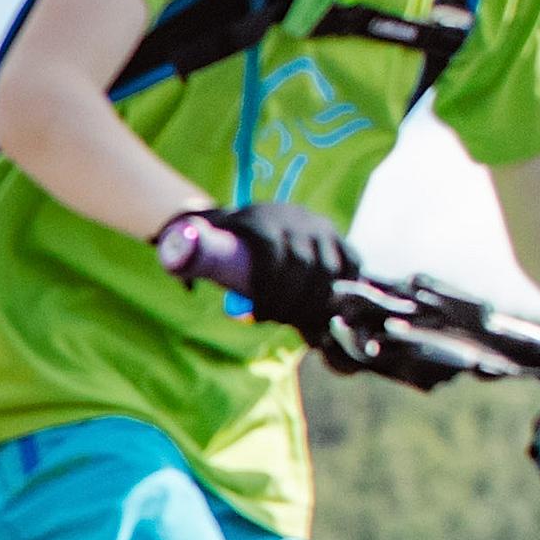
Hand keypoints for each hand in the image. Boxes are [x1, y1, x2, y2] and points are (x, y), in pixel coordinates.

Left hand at [158, 200, 359, 333]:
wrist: (247, 217)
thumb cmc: (221, 241)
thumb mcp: (202, 243)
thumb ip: (189, 258)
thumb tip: (188, 287)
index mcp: (259, 220)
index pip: (271, 257)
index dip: (270, 291)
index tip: (260, 315)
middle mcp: (294, 218)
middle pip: (303, 266)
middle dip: (292, 302)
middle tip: (278, 322)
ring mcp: (319, 226)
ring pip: (328, 268)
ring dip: (316, 301)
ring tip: (299, 321)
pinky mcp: (336, 235)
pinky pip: (350, 262)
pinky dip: (345, 286)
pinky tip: (330, 308)